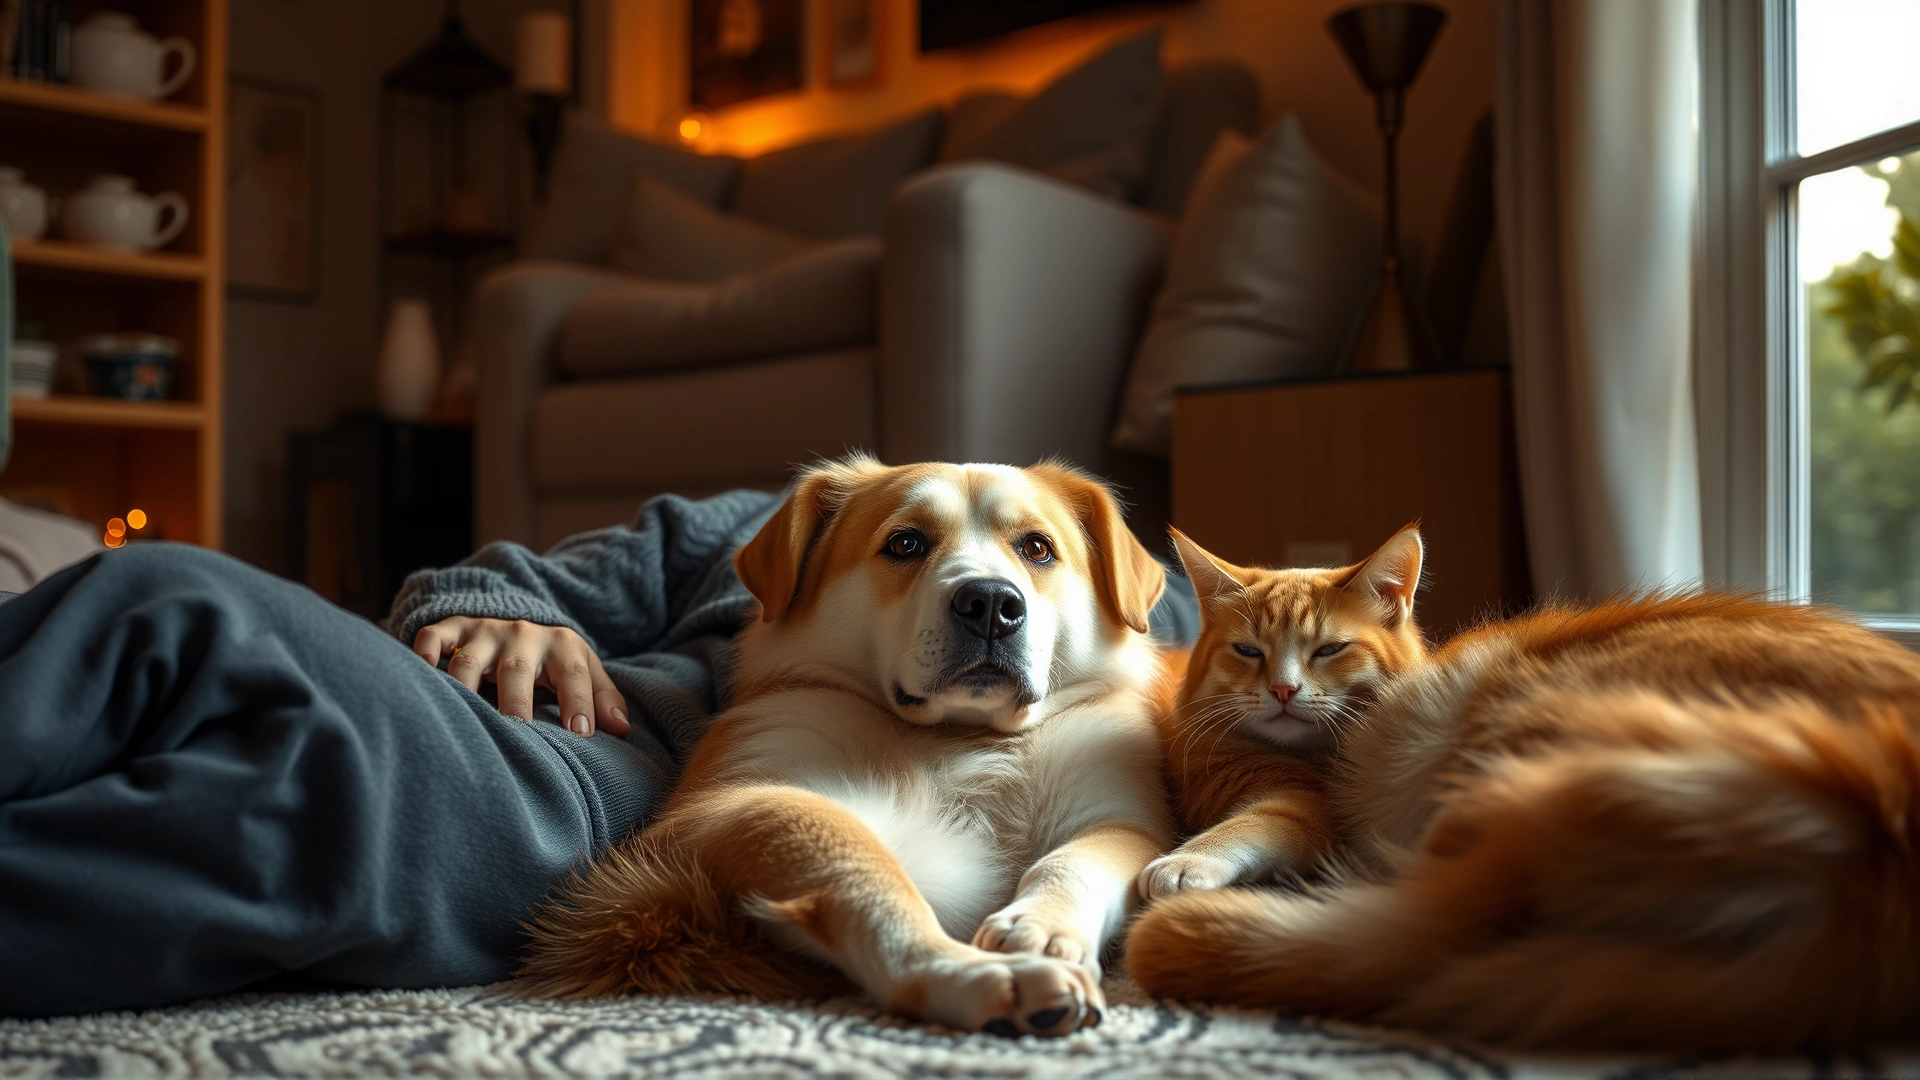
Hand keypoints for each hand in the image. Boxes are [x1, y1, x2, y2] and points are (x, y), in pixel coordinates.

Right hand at [411, 617, 630, 736]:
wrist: (522, 621)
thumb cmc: (555, 662)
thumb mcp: (584, 671)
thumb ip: (603, 698)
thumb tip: (622, 730)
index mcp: (561, 646)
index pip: (573, 675)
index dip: (579, 702)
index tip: (581, 734)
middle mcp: (522, 635)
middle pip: (518, 670)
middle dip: (516, 701)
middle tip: (517, 732)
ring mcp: (485, 632)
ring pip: (470, 658)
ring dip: (465, 684)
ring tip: (465, 717)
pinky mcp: (454, 629)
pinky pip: (434, 636)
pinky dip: (425, 651)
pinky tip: (423, 672)